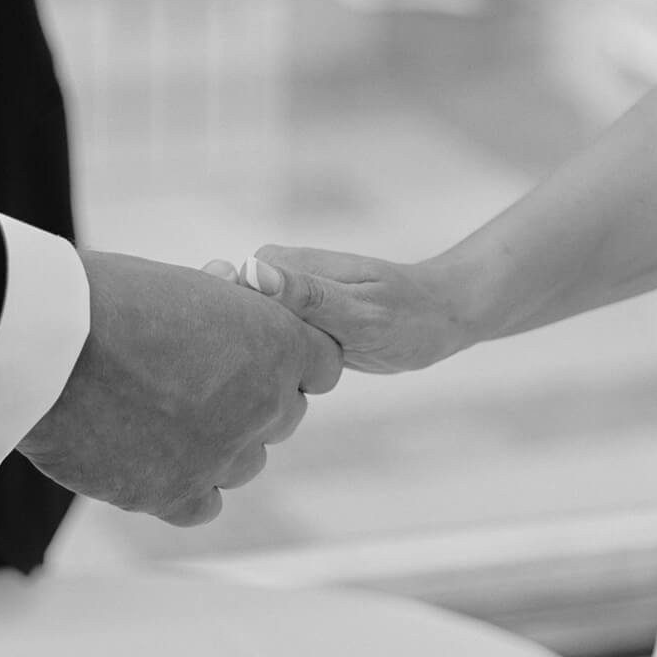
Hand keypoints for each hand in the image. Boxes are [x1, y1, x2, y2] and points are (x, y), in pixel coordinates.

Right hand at [18, 252, 342, 525]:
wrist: (47, 342)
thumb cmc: (107, 297)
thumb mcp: (188, 290)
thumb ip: (226, 320)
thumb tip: (228, 335)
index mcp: (277, 344)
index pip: (321, 364)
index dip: (289, 357)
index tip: (257, 353)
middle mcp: (262, 405)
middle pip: (284, 416)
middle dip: (254, 400)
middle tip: (201, 381)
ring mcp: (221, 456)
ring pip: (245, 463)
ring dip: (219, 443)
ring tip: (165, 415)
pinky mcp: (174, 494)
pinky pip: (205, 504)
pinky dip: (186, 484)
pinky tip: (153, 457)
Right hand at [204, 247, 469, 374]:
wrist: (439, 318)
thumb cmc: (408, 314)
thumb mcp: (360, 310)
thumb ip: (307, 295)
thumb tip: (251, 273)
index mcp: (277, 264)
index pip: (219, 296)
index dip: (217, 331)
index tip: (234, 367)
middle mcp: (270, 280)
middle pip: (225, 321)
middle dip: (233, 354)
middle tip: (262, 387)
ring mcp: (280, 304)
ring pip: (243, 340)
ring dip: (249, 367)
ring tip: (269, 393)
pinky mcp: (291, 327)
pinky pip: (263, 351)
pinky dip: (267, 372)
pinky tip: (278, 392)